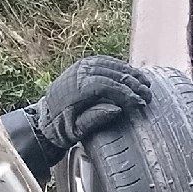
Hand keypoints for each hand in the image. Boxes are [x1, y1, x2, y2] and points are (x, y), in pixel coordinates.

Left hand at [33, 56, 150, 151]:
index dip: (125, 93)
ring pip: (111, 65)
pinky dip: (121, 67)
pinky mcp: (83, 64)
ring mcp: (80, 66)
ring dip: (131, 74)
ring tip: (145, 85)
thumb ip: (94, 119)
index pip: (106, 86)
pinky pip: (106, 61)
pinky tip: (133, 74)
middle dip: (133, 85)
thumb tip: (117, 109)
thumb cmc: (61, 127)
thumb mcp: (75, 131)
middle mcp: (78, 73)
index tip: (139, 103)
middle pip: (111, 74)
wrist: (45, 117)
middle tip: (147, 96)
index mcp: (75, 90)